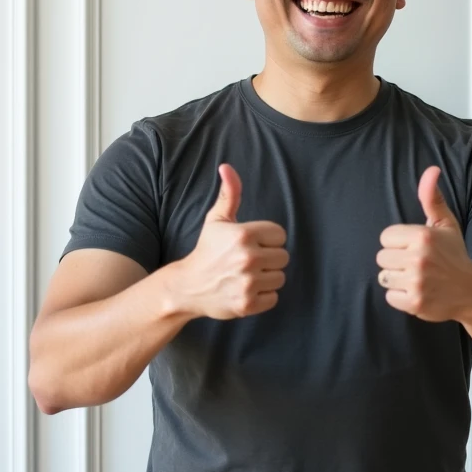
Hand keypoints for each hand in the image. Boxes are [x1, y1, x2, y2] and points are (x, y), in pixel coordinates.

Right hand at [171, 164, 288, 320]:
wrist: (188, 286)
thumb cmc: (207, 250)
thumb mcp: (217, 219)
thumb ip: (229, 194)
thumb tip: (227, 167)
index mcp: (243, 235)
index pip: (280, 235)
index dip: (268, 239)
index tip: (252, 243)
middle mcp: (248, 258)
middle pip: (283, 257)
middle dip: (269, 258)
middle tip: (249, 261)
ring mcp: (248, 283)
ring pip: (280, 278)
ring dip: (267, 277)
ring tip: (247, 275)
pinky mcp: (248, 304)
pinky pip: (274, 298)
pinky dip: (263, 296)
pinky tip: (246, 289)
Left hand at [376, 166, 471, 322]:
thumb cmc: (455, 254)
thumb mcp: (445, 224)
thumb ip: (432, 198)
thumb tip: (431, 169)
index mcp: (422, 235)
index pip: (385, 237)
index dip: (398, 243)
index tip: (414, 247)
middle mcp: (418, 257)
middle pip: (382, 257)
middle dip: (396, 261)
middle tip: (416, 264)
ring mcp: (416, 282)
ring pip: (384, 277)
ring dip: (397, 279)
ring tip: (417, 278)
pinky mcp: (414, 303)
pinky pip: (390, 297)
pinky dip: (401, 297)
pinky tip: (418, 292)